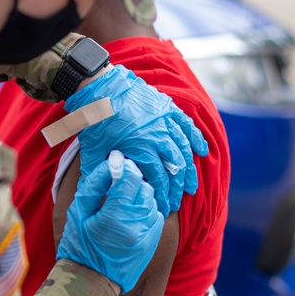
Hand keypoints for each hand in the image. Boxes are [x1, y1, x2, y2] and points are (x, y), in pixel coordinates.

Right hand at [57, 156, 163, 293]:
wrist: (91, 283)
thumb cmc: (79, 246)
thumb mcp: (77, 212)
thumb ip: (94, 185)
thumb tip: (111, 164)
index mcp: (115, 216)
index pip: (131, 178)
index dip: (124, 168)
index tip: (116, 166)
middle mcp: (136, 225)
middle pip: (145, 187)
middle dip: (132, 182)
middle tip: (117, 185)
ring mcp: (148, 235)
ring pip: (152, 201)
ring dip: (139, 196)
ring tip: (122, 202)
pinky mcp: (153, 243)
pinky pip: (156, 216)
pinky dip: (145, 210)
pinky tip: (130, 216)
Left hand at [64, 65, 207, 216]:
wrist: (99, 87)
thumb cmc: (95, 120)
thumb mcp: (93, 150)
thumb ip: (98, 173)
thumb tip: (93, 195)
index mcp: (140, 147)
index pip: (158, 177)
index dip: (162, 195)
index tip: (163, 208)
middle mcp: (157, 134)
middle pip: (175, 167)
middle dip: (177, 188)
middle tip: (177, 202)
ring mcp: (165, 120)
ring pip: (184, 149)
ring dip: (189, 169)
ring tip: (190, 186)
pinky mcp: (167, 108)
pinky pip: (187, 125)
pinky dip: (196, 138)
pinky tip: (202, 151)